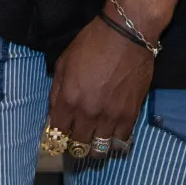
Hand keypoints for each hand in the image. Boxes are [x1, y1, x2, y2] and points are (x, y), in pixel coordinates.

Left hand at [46, 15, 152, 157]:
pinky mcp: (131, 115)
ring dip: (95, 146)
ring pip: (100, 149)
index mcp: (69, 99)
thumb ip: (57, 91)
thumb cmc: (92, 43)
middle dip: (75, 142)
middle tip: (78, 135)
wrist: (127, 35)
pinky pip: (121, 141)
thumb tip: (55, 114)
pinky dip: (115, 141)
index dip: (57, 135)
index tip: (61, 133)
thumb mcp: (64, 62)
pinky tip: (113, 134)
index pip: (58, 133)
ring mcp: (111, 117)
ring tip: (95, 138)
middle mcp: (88, 113)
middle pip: (78, 145)